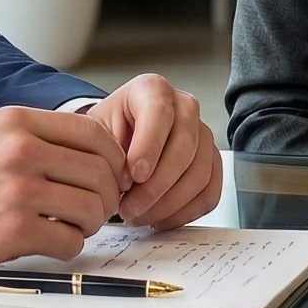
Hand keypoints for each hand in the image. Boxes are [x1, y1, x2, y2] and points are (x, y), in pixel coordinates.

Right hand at [0, 105, 130, 274]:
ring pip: (92, 209)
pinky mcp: (11, 231)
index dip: (112, 161)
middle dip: (105, 198)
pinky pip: (69, 242)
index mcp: (17, 121)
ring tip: (69, 228)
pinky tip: (49, 245)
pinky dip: (68, 248)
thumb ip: (34, 138)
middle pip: (101, 173)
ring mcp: (17, 189)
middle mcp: (21, 149)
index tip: (107, 179)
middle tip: (91, 211)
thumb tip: (89, 156)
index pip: (95, 133)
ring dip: (88, 225)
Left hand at [85, 74, 222, 228]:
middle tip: (129, 208)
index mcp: (152, 89)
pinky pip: (209, 193)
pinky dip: (184, 212)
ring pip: (199, 173)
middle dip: (156, 185)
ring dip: (168, 204)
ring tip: (138, 216)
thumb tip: (126, 181)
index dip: (148, 146)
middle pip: (185, 146)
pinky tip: (158, 219)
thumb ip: (107, 150)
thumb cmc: (107, 134)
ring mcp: (202, 134)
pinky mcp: (212, 162)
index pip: (159, 112)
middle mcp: (184, 106)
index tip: (133, 175)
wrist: (118, 140)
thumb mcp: (96, 133)